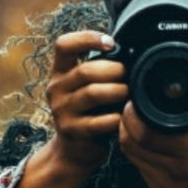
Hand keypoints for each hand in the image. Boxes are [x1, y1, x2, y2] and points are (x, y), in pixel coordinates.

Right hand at [45, 30, 127, 171]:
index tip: (111, 43)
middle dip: (114, 71)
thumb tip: (131, 54)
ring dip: (117, 92)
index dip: (87, 38)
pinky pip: (98, 121)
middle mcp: (56, 88)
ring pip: (92, 93)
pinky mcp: (71, 130)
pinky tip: (122, 118)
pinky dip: (115, 118)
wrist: (75, 149)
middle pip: (85, 71)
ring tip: (127, 95)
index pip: (64, 45)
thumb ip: (101, 70)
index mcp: (60, 72)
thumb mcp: (89, 86)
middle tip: (128, 76)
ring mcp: (61, 110)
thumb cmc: (90, 112)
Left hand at [118, 68, 187, 187]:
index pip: (143, 132)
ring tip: (134, 123)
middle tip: (130, 109)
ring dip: (128, 138)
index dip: (132, 114)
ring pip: (131, 157)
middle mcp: (173, 170)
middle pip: (130, 143)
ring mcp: (165, 184)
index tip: (135, 101)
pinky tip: (144, 144)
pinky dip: (137, 154)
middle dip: (125, 122)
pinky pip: (139, 169)